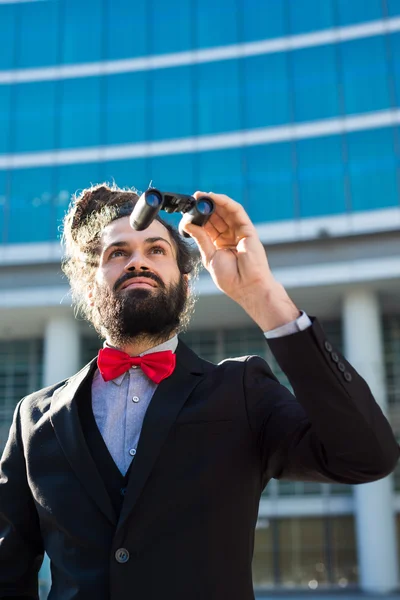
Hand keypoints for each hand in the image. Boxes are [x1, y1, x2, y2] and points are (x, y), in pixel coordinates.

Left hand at [182, 192, 299, 329]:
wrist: (246, 287)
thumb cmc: (230, 278)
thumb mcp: (209, 256)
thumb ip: (200, 238)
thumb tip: (187, 225)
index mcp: (219, 244)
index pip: (208, 225)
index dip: (198, 216)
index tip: (187, 210)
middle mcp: (230, 236)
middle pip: (217, 216)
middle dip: (205, 206)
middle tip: (193, 199)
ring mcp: (239, 232)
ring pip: (226, 211)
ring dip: (214, 201)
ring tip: (201, 196)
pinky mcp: (248, 229)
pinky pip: (237, 211)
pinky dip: (226, 203)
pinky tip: (215, 198)